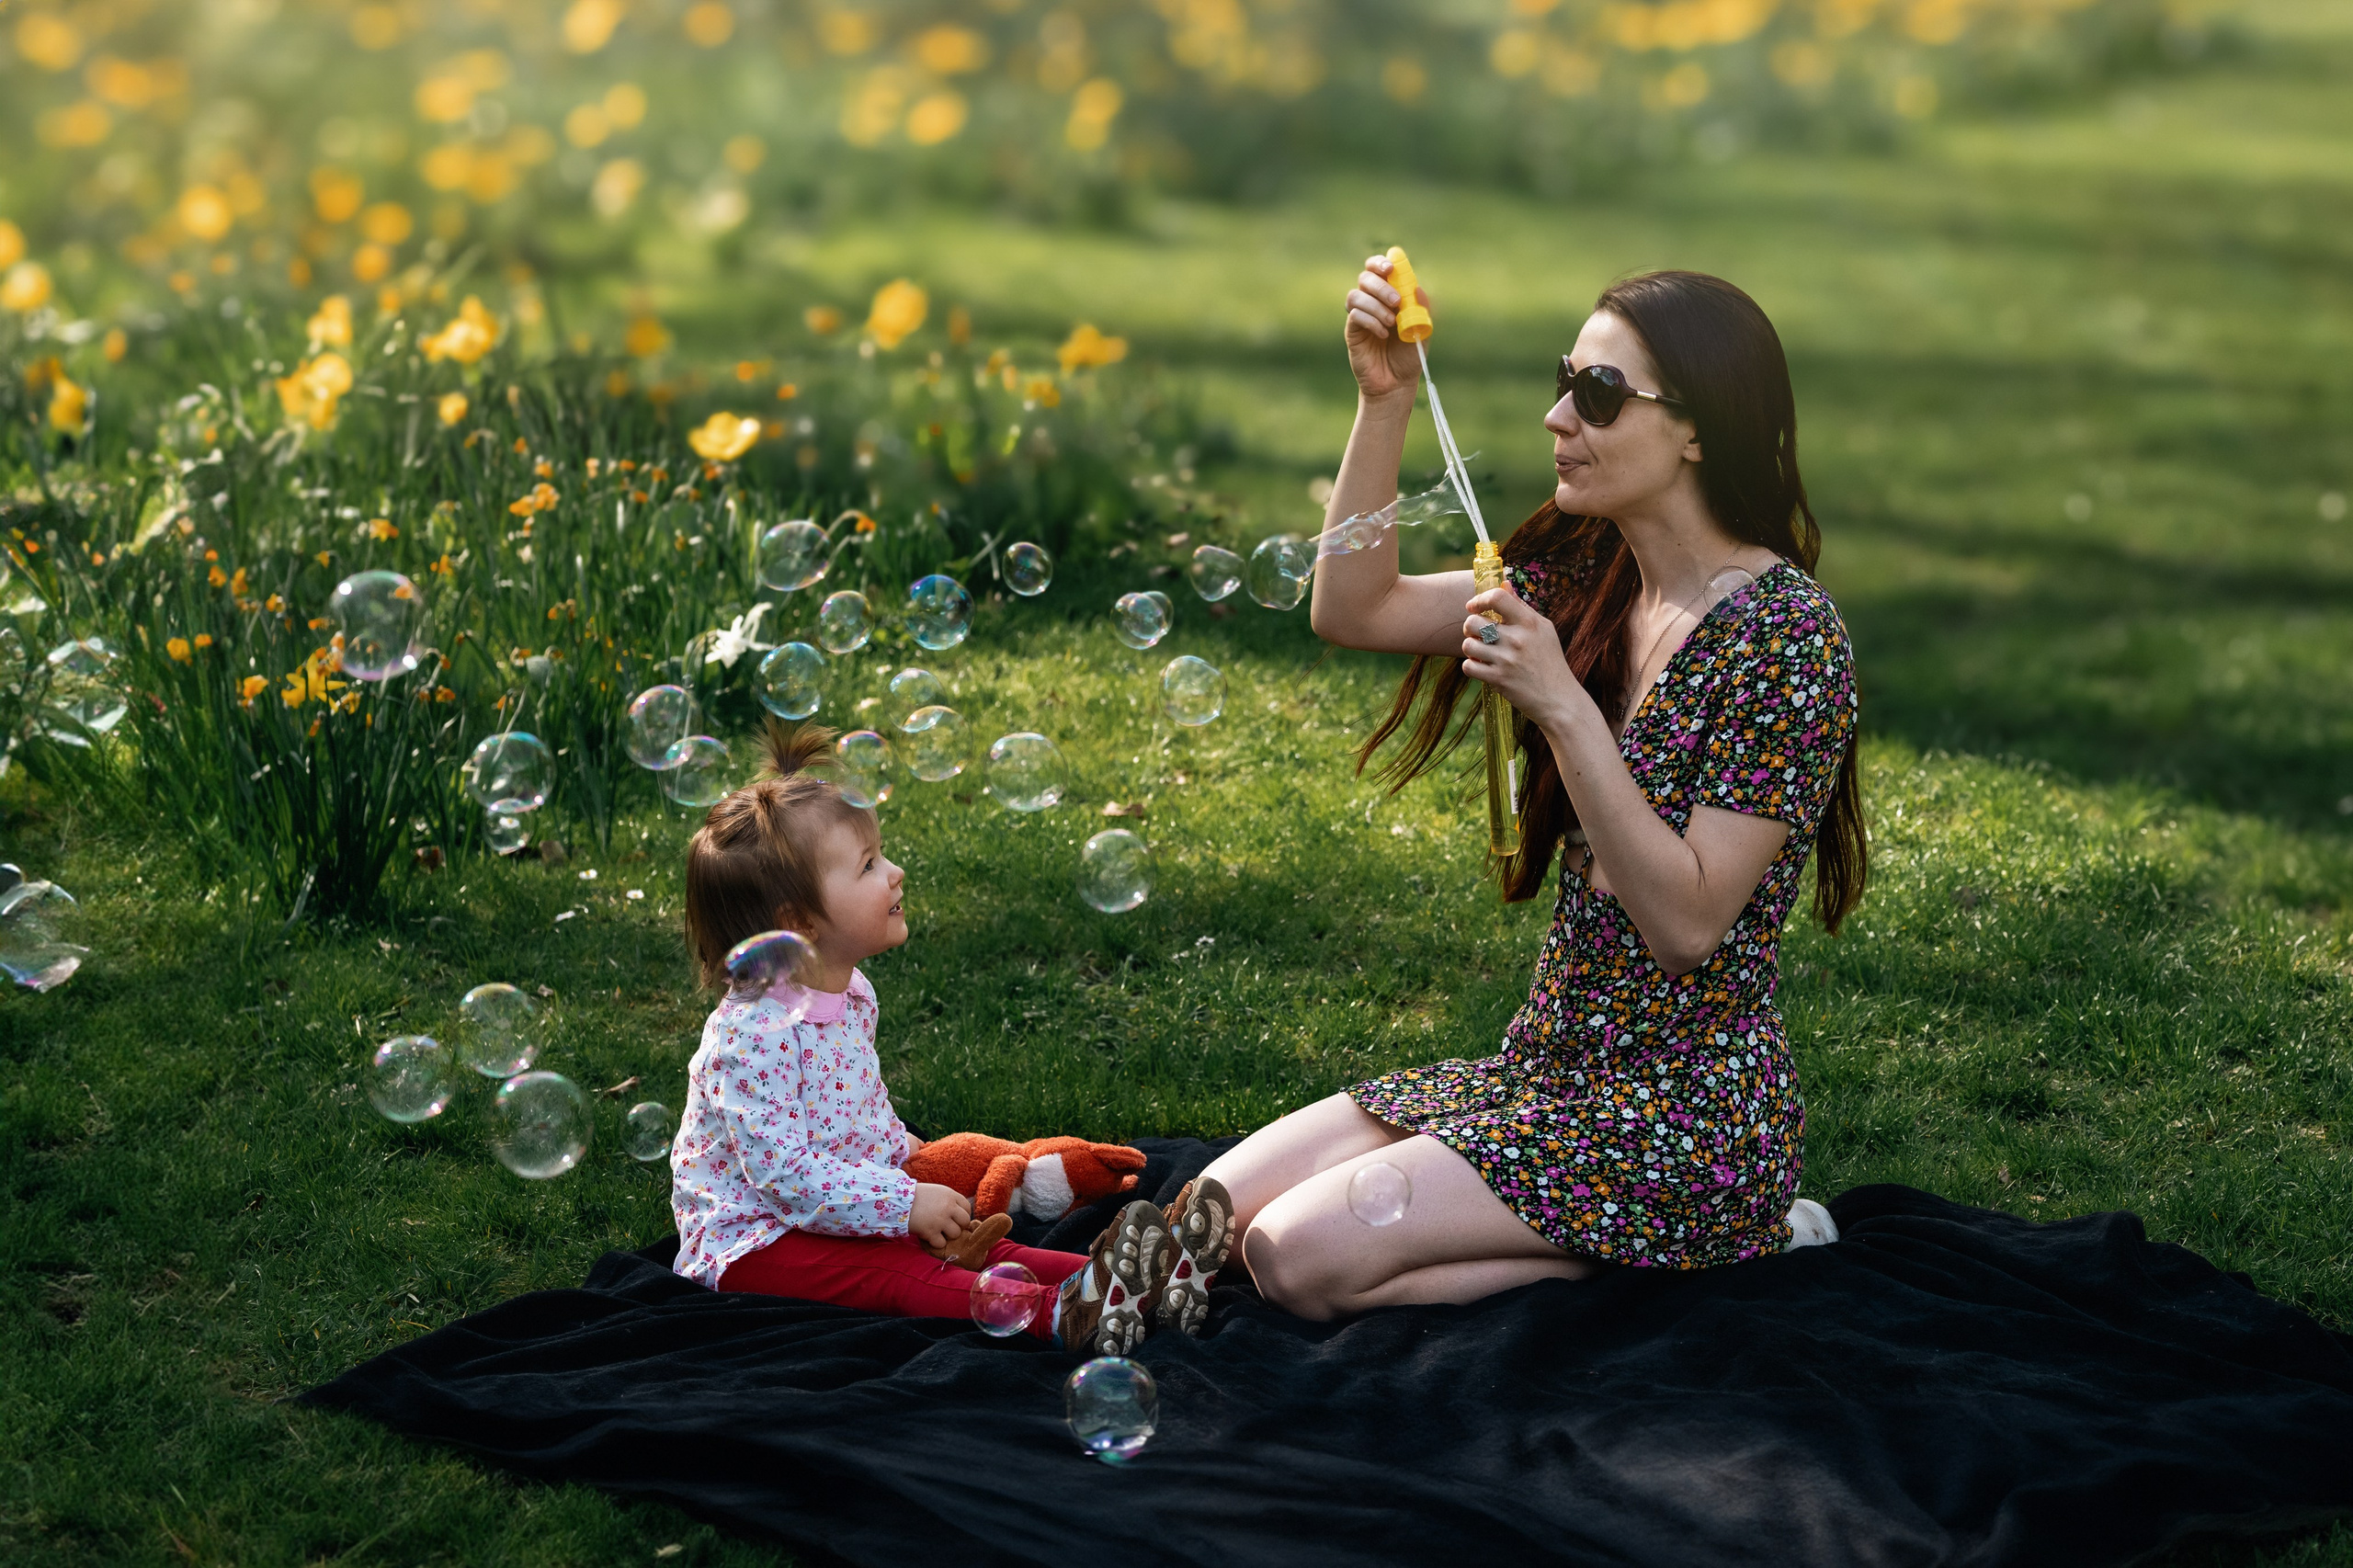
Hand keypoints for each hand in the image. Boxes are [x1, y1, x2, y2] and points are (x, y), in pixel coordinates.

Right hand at [908, 1182, 971, 1251]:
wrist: (897, 1201)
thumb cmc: (917, 1196)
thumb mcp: (937, 1192)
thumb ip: (950, 1201)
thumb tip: (960, 1214)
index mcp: (950, 1195)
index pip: (967, 1208)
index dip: (962, 1215)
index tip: (955, 1218)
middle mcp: (948, 1207)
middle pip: (965, 1222)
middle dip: (958, 1226)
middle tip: (948, 1226)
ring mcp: (940, 1220)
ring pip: (956, 1234)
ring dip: (947, 1235)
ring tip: (937, 1231)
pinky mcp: (930, 1232)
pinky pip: (941, 1243)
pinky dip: (936, 1242)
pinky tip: (929, 1236)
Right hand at [1343, 254, 1425, 403]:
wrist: (1397, 382)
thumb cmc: (1409, 355)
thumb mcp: (1423, 330)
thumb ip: (1422, 308)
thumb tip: (1418, 288)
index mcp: (1389, 296)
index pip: (1378, 269)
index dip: (1380, 263)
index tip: (1391, 268)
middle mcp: (1371, 302)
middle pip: (1365, 278)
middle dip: (1381, 286)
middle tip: (1396, 302)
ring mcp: (1360, 317)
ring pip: (1356, 295)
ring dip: (1376, 305)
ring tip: (1391, 323)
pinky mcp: (1352, 332)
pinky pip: (1354, 316)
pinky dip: (1370, 321)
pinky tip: (1382, 334)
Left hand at [1460, 583, 1589, 729]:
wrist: (1559, 700)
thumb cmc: (1551, 662)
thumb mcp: (1544, 631)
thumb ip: (1522, 608)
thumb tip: (1504, 585)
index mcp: (1530, 623)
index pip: (1497, 597)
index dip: (1480, 599)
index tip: (1474, 606)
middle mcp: (1518, 639)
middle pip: (1473, 622)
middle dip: (1471, 627)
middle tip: (1479, 635)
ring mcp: (1507, 660)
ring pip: (1468, 645)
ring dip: (1471, 648)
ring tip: (1482, 652)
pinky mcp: (1498, 680)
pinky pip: (1468, 666)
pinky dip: (1472, 666)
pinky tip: (1482, 667)